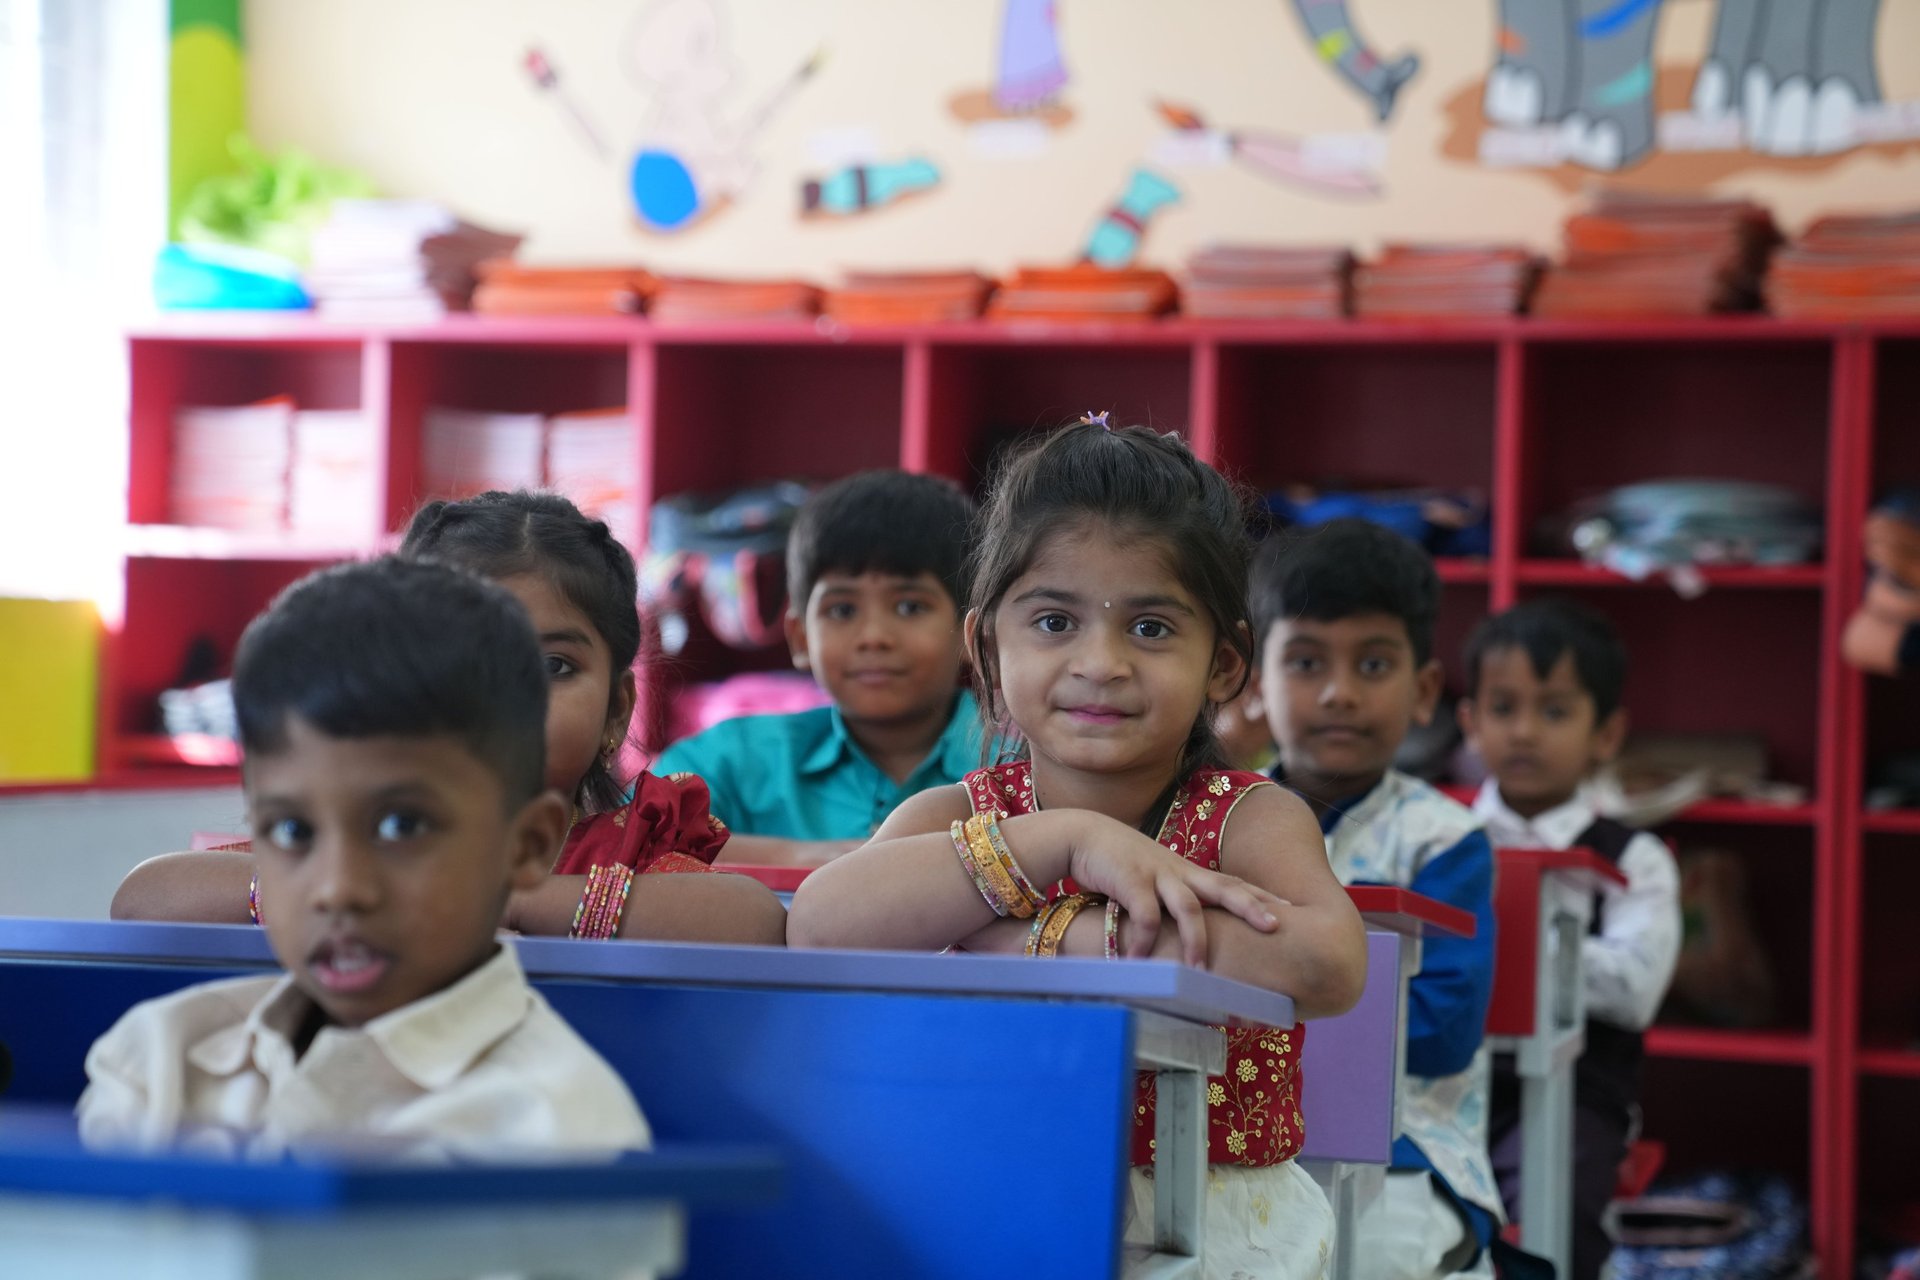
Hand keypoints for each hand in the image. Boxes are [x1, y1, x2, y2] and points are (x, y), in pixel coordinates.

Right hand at [1067, 824, 1287, 967]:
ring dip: (1195, 941)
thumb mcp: (1156, 879)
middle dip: (1251, 906)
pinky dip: (1144, 940)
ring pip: (1188, 907)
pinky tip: (1139, 962)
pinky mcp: (1130, 880)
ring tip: (1200, 972)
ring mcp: (1156, 874)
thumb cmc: (1122, 864)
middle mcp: (1179, 871)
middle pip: (1225, 886)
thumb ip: (1175, 900)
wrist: (1084, 836)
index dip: (1261, 897)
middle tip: (1276, 927)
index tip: (1292, 912)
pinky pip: (1143, 915)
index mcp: (1189, 872)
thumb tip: (1191, 934)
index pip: (1234, 883)